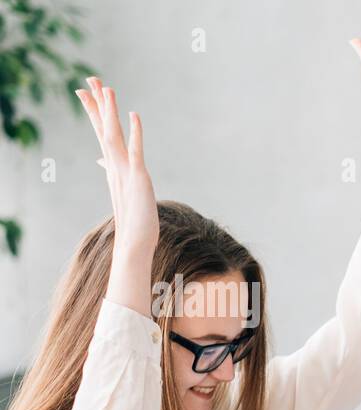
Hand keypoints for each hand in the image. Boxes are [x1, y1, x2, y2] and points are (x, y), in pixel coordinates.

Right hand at [75, 78, 157, 258]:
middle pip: (103, 128)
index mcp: (113, 167)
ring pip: (114, 134)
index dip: (93, 112)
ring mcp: (125, 170)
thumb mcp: (124, 191)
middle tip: (89, 78)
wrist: (135, 241)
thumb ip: (115, 174)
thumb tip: (103, 161)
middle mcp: (115, 165)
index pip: (100, 133)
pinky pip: (135, 150)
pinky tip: (134, 115)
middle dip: (97, 103)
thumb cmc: (134, 219)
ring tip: (106, 87)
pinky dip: (135, 133)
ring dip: (110, 111)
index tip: (84, 92)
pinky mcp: (137, 177)